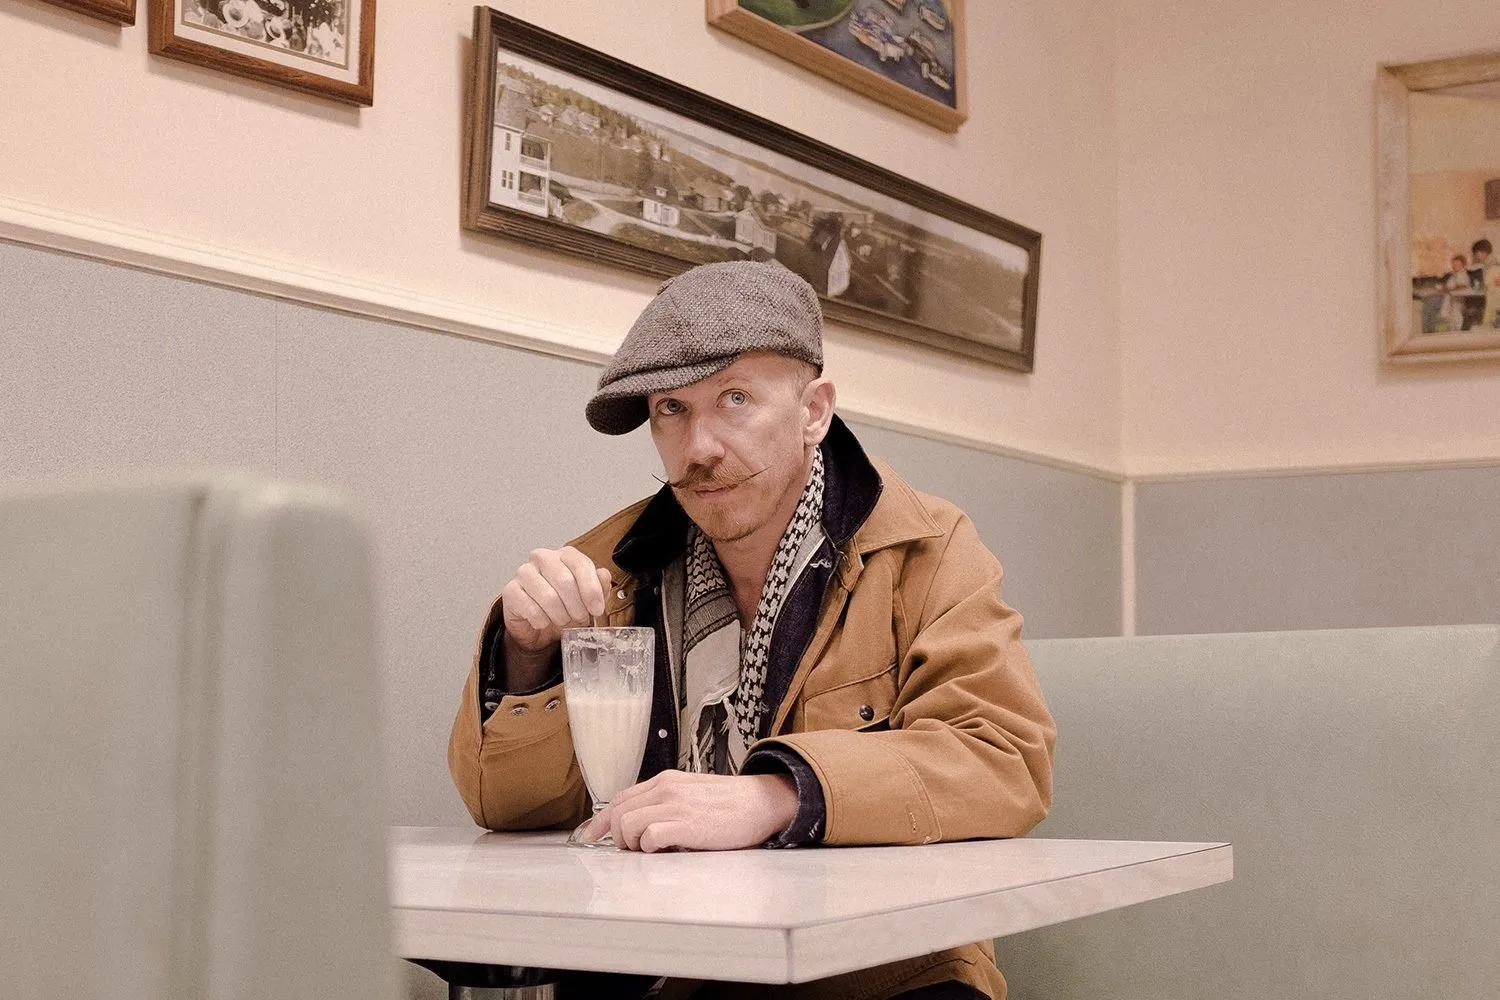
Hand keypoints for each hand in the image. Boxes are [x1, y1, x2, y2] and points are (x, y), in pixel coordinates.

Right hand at [501, 546, 611, 687]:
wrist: (539, 626)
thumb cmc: (564, 606)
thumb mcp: (587, 599)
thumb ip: (599, 586)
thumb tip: (603, 576)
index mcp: (564, 555)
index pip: (580, 564)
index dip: (591, 590)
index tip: (597, 609)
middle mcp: (543, 558)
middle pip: (565, 580)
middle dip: (577, 606)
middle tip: (580, 619)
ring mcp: (524, 572)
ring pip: (548, 596)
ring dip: (560, 615)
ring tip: (563, 621)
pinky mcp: (511, 591)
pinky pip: (531, 609)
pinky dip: (542, 621)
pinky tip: (544, 622)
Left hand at [583, 770, 797, 852]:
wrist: (762, 801)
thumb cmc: (730, 803)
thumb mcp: (692, 792)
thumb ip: (665, 801)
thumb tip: (638, 821)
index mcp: (666, 781)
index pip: (620, 799)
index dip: (602, 821)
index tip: (591, 836)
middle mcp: (666, 789)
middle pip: (618, 813)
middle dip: (616, 836)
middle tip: (631, 849)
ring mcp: (676, 805)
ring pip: (629, 824)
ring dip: (633, 844)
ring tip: (652, 850)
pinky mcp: (687, 824)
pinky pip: (650, 837)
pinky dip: (651, 848)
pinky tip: (666, 850)